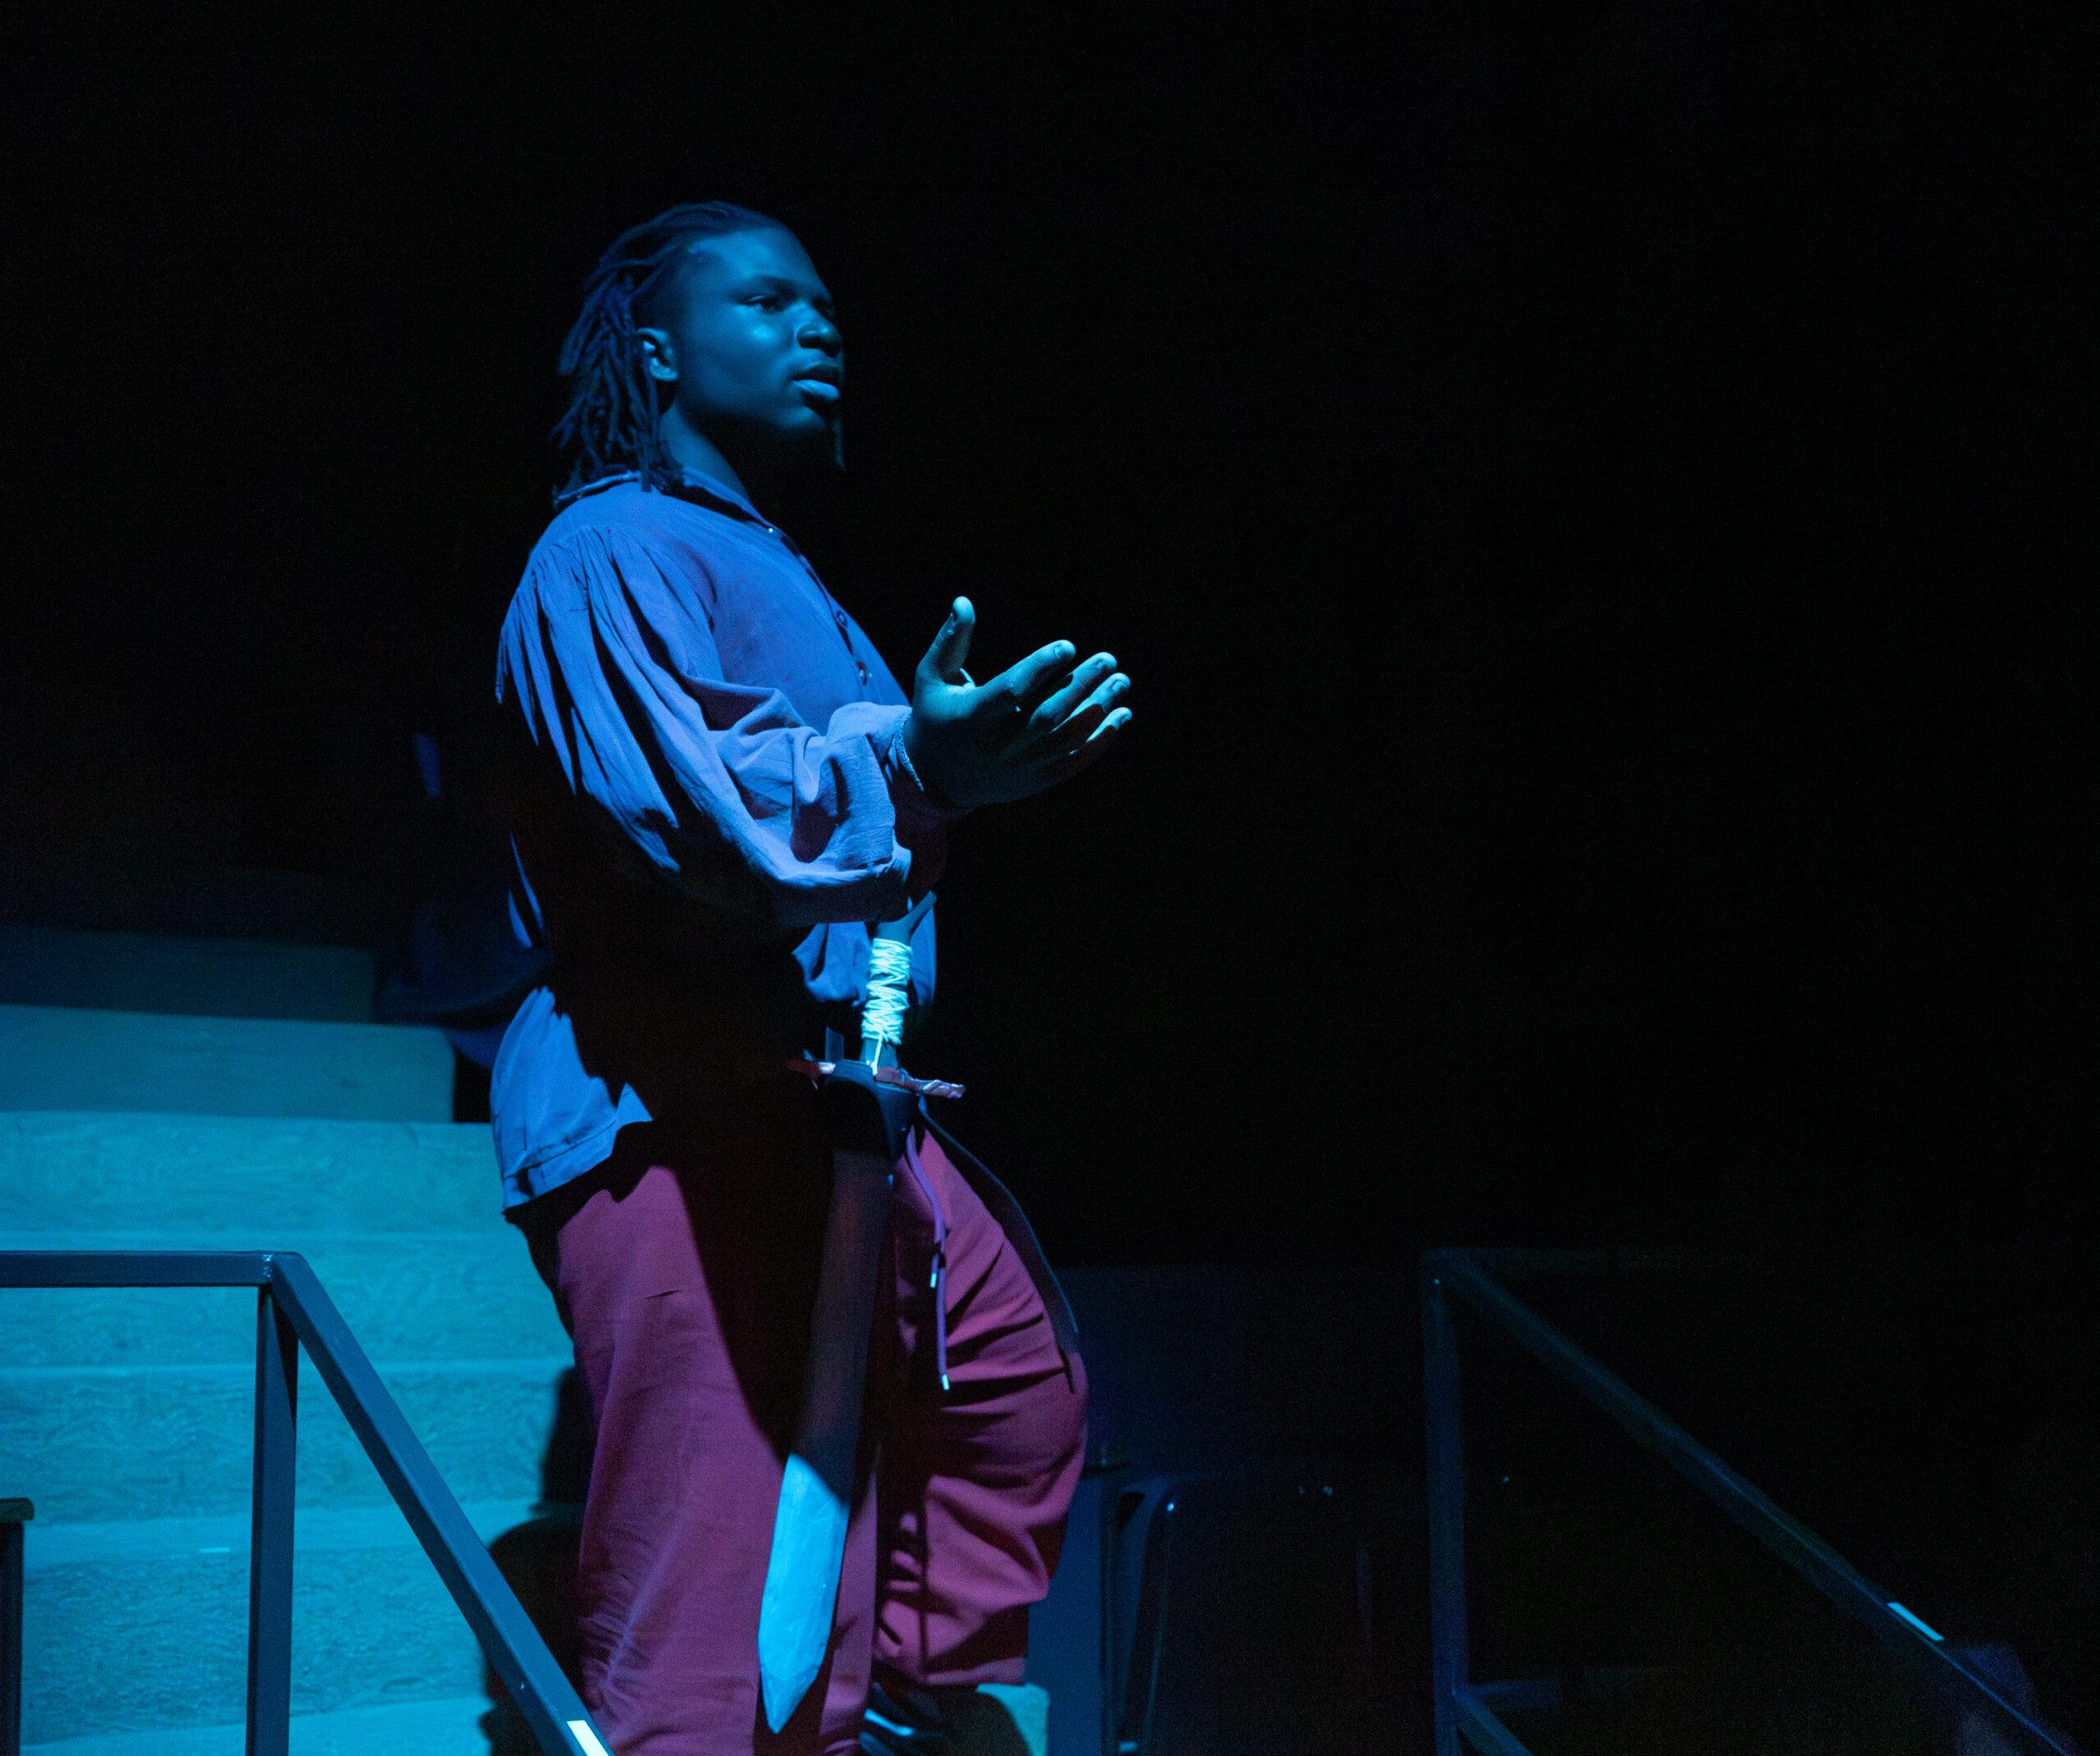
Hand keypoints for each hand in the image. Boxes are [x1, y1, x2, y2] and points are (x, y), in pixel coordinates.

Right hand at [902, 597, 1130, 807]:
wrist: (937, 778)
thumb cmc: (937, 716)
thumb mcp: (933, 679)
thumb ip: (950, 641)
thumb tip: (963, 601)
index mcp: (971, 718)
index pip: (1010, 691)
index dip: (1039, 668)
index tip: (1067, 646)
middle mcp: (997, 746)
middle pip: (1048, 714)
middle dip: (1081, 685)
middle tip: (1107, 659)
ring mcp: (1019, 767)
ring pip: (1067, 738)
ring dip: (1099, 709)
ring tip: (1121, 681)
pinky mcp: (1036, 781)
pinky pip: (1075, 761)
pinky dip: (1101, 739)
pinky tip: (1121, 715)